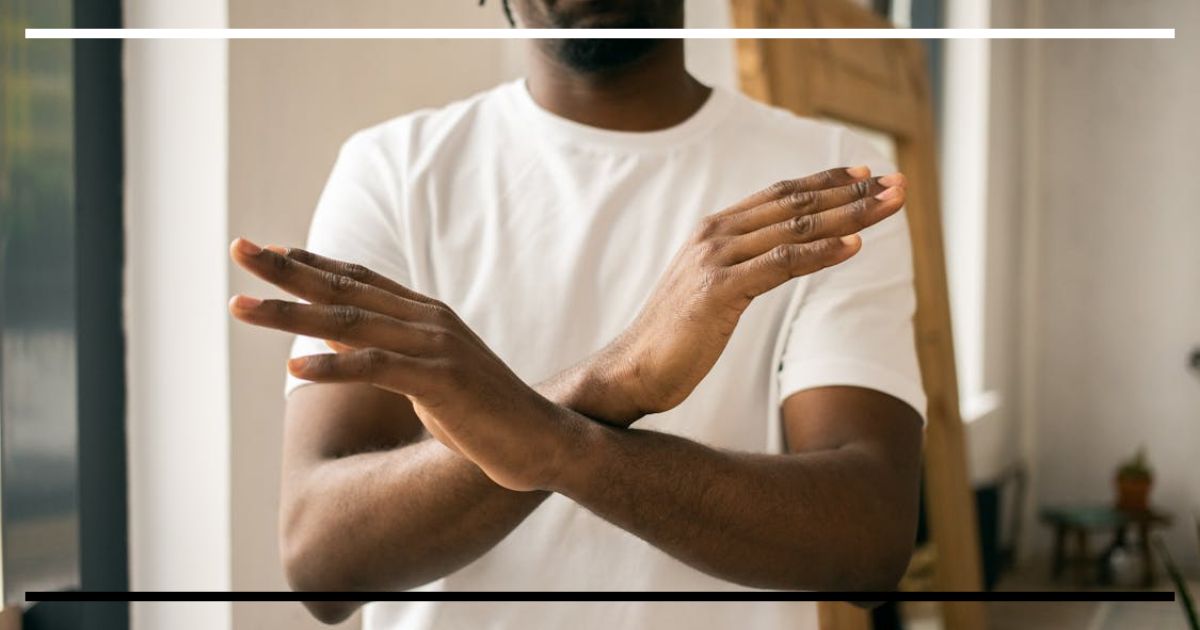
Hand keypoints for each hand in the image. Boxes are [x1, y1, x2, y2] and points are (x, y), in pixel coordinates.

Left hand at [228, 240, 580, 491]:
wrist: (539, 439)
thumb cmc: (482, 413)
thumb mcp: (427, 375)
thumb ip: (386, 350)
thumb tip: (337, 339)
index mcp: (425, 314)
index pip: (357, 278)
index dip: (310, 262)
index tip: (266, 251)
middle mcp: (427, 320)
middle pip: (343, 289)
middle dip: (285, 270)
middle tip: (239, 250)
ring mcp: (434, 347)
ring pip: (349, 322)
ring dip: (290, 314)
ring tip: (241, 307)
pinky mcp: (439, 380)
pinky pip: (376, 368)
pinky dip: (333, 366)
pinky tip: (294, 367)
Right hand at [589, 166, 906, 421]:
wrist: (632, 368)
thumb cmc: (675, 336)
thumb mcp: (712, 289)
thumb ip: (742, 264)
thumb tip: (779, 256)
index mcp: (714, 230)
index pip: (780, 194)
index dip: (826, 181)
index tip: (866, 172)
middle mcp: (715, 235)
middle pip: (795, 203)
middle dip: (851, 191)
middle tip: (896, 182)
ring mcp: (715, 259)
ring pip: (795, 227)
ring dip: (849, 214)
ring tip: (889, 204)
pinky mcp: (719, 290)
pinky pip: (781, 264)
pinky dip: (821, 253)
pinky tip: (855, 245)